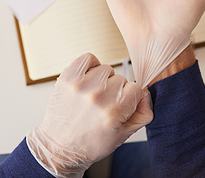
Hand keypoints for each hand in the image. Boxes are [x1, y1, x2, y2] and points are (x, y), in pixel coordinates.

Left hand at [27, 53, 152, 177]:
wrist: (59, 147)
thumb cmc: (89, 143)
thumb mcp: (123, 136)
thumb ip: (143, 114)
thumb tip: (146, 95)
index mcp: (114, 112)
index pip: (136, 88)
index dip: (130, 98)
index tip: (120, 106)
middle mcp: (98, 97)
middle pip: (121, 78)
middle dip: (116, 91)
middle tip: (103, 105)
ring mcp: (81, 86)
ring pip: (106, 69)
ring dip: (103, 79)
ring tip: (93, 95)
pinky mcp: (67, 78)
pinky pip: (88, 58)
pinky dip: (90, 66)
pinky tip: (87, 80)